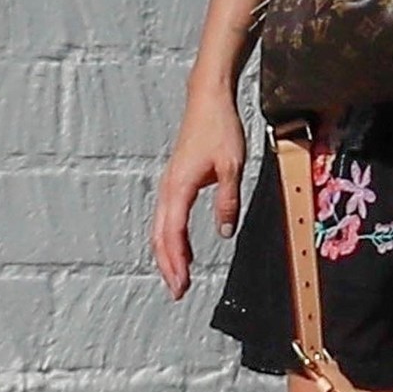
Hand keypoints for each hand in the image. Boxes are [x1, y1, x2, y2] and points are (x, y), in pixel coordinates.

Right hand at [150, 86, 248, 298]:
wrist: (208, 100)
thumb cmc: (220, 129)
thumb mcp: (232, 166)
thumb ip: (227, 200)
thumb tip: (224, 232)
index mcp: (179, 187)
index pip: (173, 233)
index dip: (176, 261)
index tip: (182, 284)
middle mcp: (168, 189)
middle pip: (161, 236)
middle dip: (168, 265)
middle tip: (177, 291)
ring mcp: (169, 185)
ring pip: (160, 228)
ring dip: (167, 254)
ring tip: (177, 277)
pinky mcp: (175, 182)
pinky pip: (167, 217)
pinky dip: (170, 237)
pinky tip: (181, 249)